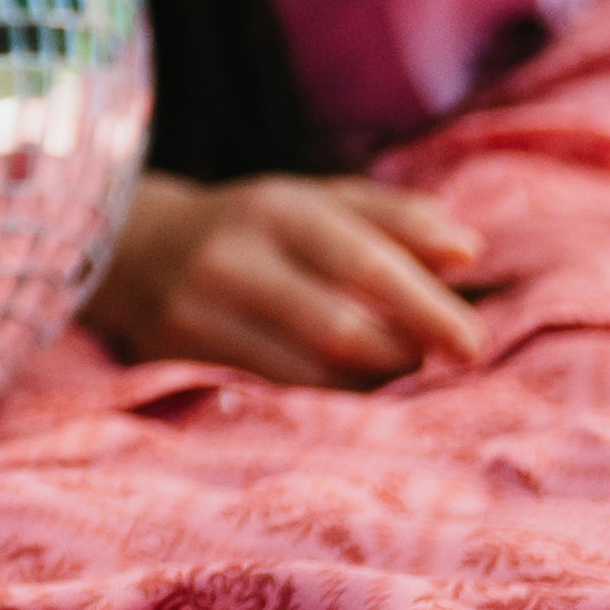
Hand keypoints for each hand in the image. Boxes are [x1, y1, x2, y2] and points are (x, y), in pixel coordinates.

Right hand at [88, 166, 488, 383]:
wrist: (133, 249)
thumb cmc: (254, 227)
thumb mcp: (316, 202)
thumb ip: (395, 218)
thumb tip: (469, 251)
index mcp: (276, 209)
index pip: (363, 260)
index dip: (426, 305)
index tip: (476, 344)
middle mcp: (232, 260)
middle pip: (338, 330)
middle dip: (401, 357)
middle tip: (434, 365)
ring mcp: (199, 315)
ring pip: (307, 377)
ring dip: (368, 389)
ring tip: (393, 378)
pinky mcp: (180, 362)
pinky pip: (272, 400)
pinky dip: (323, 407)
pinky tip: (345, 397)